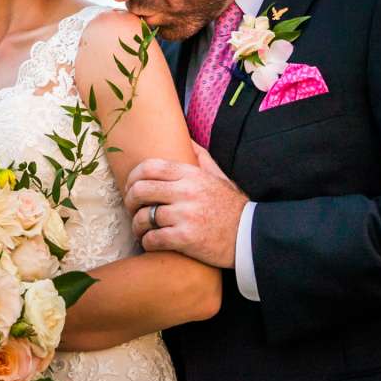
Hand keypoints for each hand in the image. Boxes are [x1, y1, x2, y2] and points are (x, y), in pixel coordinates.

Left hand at [128, 148, 245, 267]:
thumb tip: (186, 137)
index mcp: (191, 174)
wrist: (251, 236)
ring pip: (143, 217)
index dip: (132, 177)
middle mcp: (186, 192)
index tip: (130, 187)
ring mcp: (185, 215)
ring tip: (141, 230)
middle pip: (140, 190)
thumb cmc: (232, 207)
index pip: (149, 167)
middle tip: (132, 210)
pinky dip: (147, 242)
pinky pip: (152, 239)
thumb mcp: (219, 176)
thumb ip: (201, 156)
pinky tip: (151, 243)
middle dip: (129, 201)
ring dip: (137, 226)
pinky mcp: (185, 238)